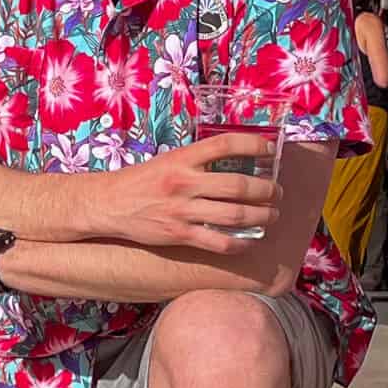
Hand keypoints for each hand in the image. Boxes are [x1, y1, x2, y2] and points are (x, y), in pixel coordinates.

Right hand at [94, 134, 281, 253]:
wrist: (110, 204)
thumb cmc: (143, 180)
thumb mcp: (170, 160)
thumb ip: (199, 160)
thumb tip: (237, 160)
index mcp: (182, 158)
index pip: (226, 144)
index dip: (253, 144)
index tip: (270, 150)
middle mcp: (184, 182)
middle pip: (238, 185)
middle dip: (266, 190)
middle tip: (277, 192)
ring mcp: (182, 210)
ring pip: (234, 215)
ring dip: (261, 216)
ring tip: (273, 215)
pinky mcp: (179, 234)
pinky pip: (219, 242)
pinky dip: (241, 242)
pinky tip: (252, 240)